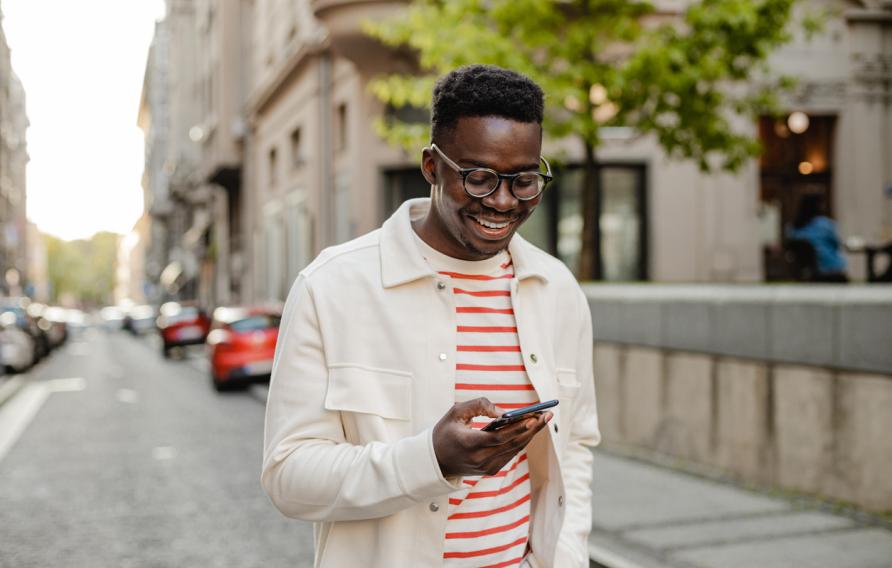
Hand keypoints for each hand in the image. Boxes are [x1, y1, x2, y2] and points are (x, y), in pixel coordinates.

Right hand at [432, 397, 551, 477]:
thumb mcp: (456, 412)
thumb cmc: (445, 432)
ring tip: (543, 418)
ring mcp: (487, 467)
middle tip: (546, 414)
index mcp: (469, 444)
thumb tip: (504, 412)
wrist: (435, 461)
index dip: (518, 427)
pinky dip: (521, 441)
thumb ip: (479, 406)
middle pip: (513, 443)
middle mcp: (480, 459)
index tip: (534, 416)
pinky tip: (531, 429)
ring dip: (530, 434)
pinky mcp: (491, 470)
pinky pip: (510, 453)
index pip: (499, 437)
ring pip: (515, 449)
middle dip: (532, 428)